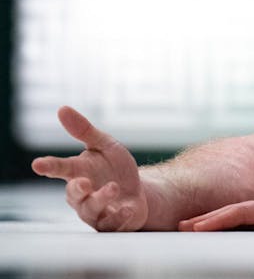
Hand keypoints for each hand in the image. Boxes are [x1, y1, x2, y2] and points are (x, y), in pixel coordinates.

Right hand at [31, 106, 147, 231]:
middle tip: (82, 182)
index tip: (38, 163)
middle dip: (77, 189)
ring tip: (113, 187)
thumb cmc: (114, 168)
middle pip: (74, 195)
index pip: (61, 169)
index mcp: (78, 173)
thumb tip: (62, 108)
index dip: (50, 166)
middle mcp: (83, 195)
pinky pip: (113, 223)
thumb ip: (84, 130)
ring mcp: (97, 211)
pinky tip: (127, 208)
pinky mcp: (113, 223)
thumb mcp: (104, 145)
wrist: (137, 191)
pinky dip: (120, 216)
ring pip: (92, 210)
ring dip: (101, 199)